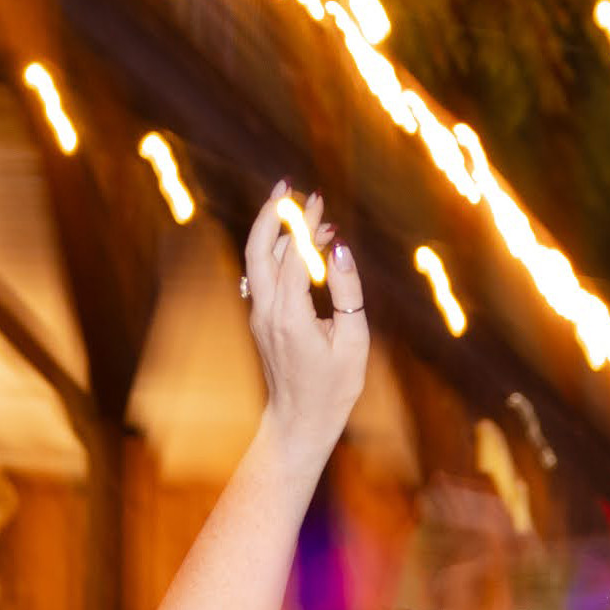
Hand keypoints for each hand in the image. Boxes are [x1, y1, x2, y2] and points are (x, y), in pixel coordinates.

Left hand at [243, 186, 366, 450]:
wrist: (299, 423)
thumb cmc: (333, 388)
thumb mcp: (353, 341)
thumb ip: (347, 291)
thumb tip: (338, 248)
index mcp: (290, 316)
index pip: (294, 255)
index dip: (307, 224)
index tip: (320, 199)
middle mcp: (266, 312)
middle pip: (257, 249)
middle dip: (271, 214)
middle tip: (286, 186)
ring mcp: (259, 316)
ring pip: (256, 261)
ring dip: (274, 231)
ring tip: (300, 210)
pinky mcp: (261, 320)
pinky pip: (263, 276)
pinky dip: (276, 253)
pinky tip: (297, 244)